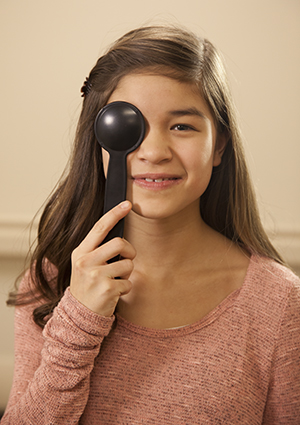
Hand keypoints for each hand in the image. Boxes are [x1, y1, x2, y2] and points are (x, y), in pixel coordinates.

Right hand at [70, 201, 134, 316]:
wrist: (80, 313)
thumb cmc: (87, 285)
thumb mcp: (84, 264)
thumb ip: (97, 249)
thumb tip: (118, 231)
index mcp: (80, 252)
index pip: (100, 227)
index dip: (115, 213)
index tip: (127, 204)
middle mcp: (85, 262)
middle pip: (120, 243)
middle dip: (130, 251)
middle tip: (126, 260)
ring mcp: (95, 276)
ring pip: (128, 263)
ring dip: (127, 273)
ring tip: (115, 280)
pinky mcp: (107, 289)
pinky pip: (129, 282)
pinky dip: (126, 288)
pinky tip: (114, 292)